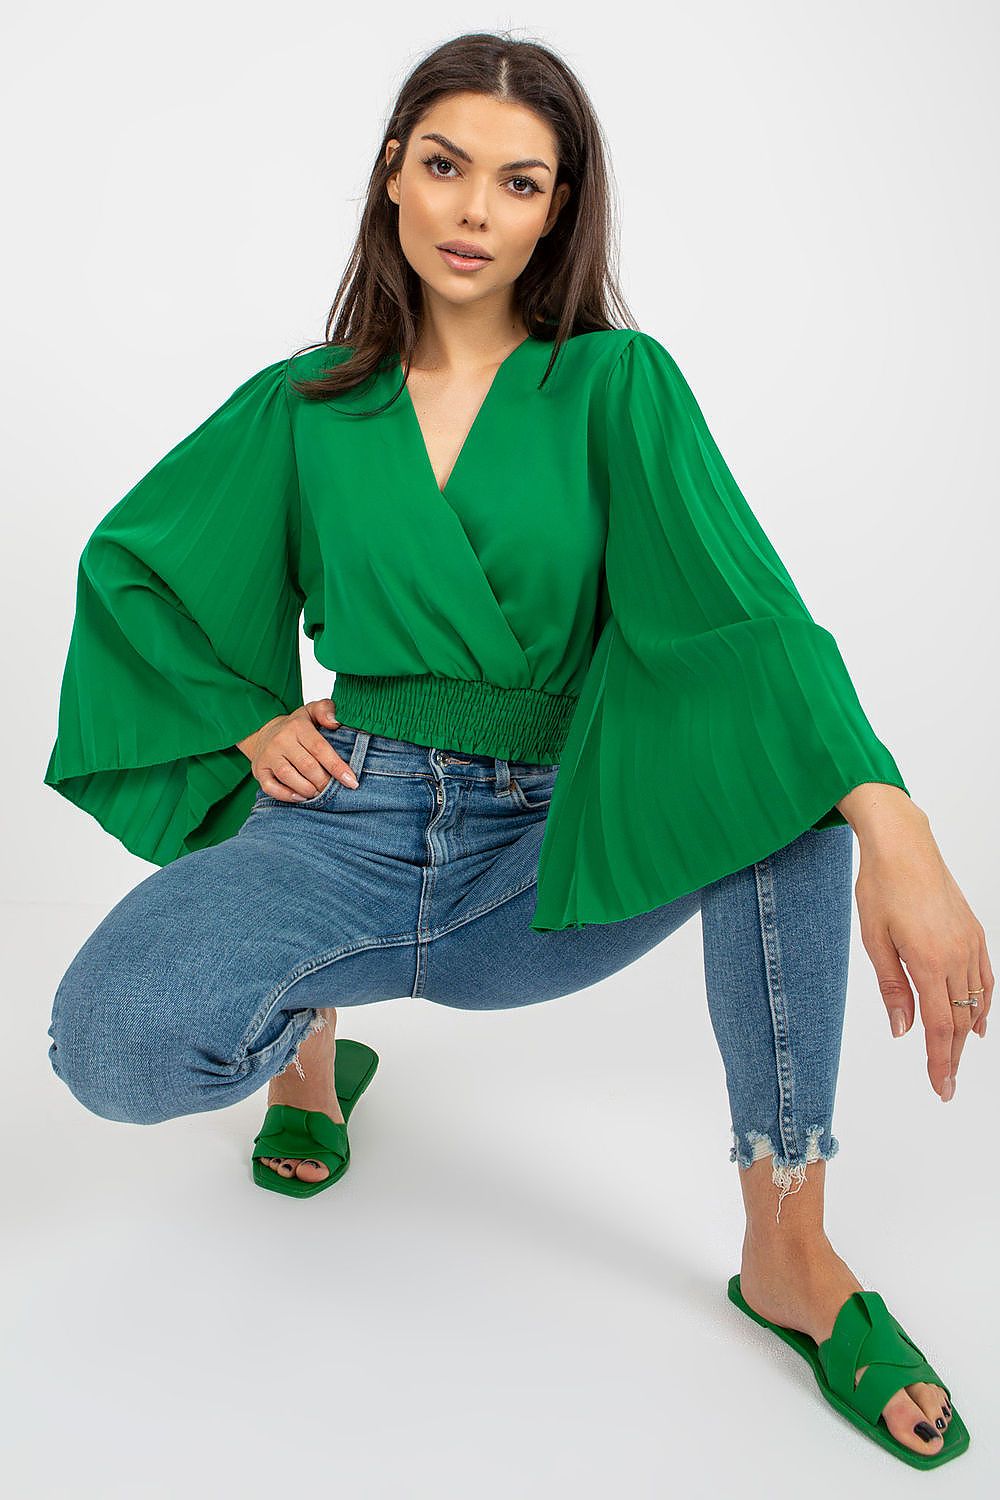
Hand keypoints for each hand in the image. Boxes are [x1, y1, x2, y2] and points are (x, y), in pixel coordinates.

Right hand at [236, 699, 358, 799]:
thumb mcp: (312, 711)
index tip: (351, 781)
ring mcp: (268, 756)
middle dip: (325, 782)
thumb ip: (326, 710)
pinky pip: (271, 788)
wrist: (265, 731)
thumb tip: (335, 722)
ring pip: (289, 777)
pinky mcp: (259, 770)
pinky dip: (287, 796)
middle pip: (307, 766)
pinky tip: (301, 797)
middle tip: (336, 790)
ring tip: (320, 793)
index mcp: (298, 726)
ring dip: (308, 790)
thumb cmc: (296, 726)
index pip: (320, 748)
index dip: (337, 767)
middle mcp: (281, 740)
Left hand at [851, 805, 991, 1099]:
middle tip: (947, 1086)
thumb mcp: (875, 940)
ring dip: (967, 1035)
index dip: (941, 1062)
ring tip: (957, 1061)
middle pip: (961, 1021)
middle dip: (953, 1057)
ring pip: (975, 1002)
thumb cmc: (881, 887)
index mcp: (929, 961)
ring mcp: (970, 944)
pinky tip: (980, 1022)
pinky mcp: (974, 932)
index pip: (940, 1027)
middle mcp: (957, 956)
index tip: (942, 1088)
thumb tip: (903, 1030)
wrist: (904, 845)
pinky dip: (984, 1004)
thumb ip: (892, 988)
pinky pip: (985, 978)